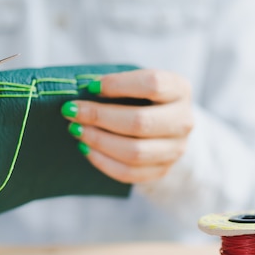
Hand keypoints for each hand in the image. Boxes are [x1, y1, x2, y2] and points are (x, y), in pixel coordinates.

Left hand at [61, 69, 193, 183]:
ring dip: (98, 141)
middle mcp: (184, 120)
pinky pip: (129, 173)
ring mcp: (176, 149)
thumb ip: (116, 82)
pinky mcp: (162, 170)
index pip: (152, 84)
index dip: (117, 84)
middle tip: (71, 111)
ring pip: (134, 152)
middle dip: (99, 116)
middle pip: (140, 122)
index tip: (89, 87)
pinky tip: (86, 149)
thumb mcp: (137, 81)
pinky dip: (103, 161)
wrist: (165, 126)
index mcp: (180, 89)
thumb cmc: (144, 97)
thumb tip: (83, 89)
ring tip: (76, 130)